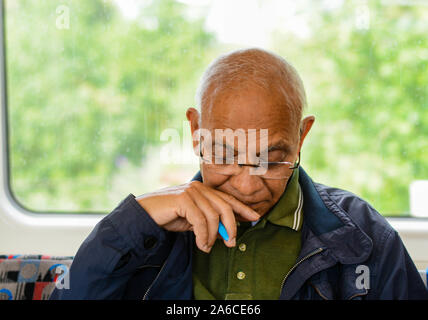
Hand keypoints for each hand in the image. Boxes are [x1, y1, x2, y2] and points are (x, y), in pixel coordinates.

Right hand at [135, 181, 259, 252]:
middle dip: (230, 227)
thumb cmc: (168, 216)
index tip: (255, 217)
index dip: (242, 208)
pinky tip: (200, 244)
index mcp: (202, 189)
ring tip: (206, 247)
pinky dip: (203, 236)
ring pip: (213, 216)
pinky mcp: (183, 199)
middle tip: (231, 243)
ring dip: (212, 236)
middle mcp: (199, 187)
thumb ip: (208, 222)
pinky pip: (200, 221)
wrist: (144, 214)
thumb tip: (227, 234)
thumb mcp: (192, 220)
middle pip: (224, 207)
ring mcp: (191, 191)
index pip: (227, 199)